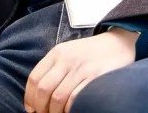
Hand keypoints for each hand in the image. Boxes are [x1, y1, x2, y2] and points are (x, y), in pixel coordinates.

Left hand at [23, 30, 137, 112]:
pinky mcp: (95, 77)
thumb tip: (39, 93)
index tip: (32, 109)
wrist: (118, 42)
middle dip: (40, 107)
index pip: (34, 78)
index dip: (30, 97)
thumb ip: (54, 68)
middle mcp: (66, 60)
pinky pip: (75, 99)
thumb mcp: (68, 52)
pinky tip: (69, 112)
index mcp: (57, 53)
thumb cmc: (91, 52)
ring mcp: (81, 69)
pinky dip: (69, 110)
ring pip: (58, 97)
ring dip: (54, 112)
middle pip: (44, 89)